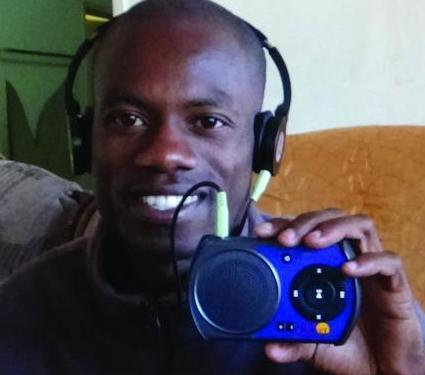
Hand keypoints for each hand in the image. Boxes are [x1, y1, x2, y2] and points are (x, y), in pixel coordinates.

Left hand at [255, 209, 424, 374]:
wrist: (382, 370)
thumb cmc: (348, 347)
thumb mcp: (313, 344)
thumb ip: (293, 342)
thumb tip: (270, 349)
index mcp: (323, 265)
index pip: (304, 231)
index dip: (284, 225)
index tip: (261, 233)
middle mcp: (347, 258)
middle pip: (329, 219)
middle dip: (305, 223)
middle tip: (285, 239)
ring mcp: (371, 268)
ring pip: (359, 226)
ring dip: (333, 228)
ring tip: (312, 242)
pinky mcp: (395, 285)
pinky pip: (389, 262)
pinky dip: (368, 261)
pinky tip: (348, 270)